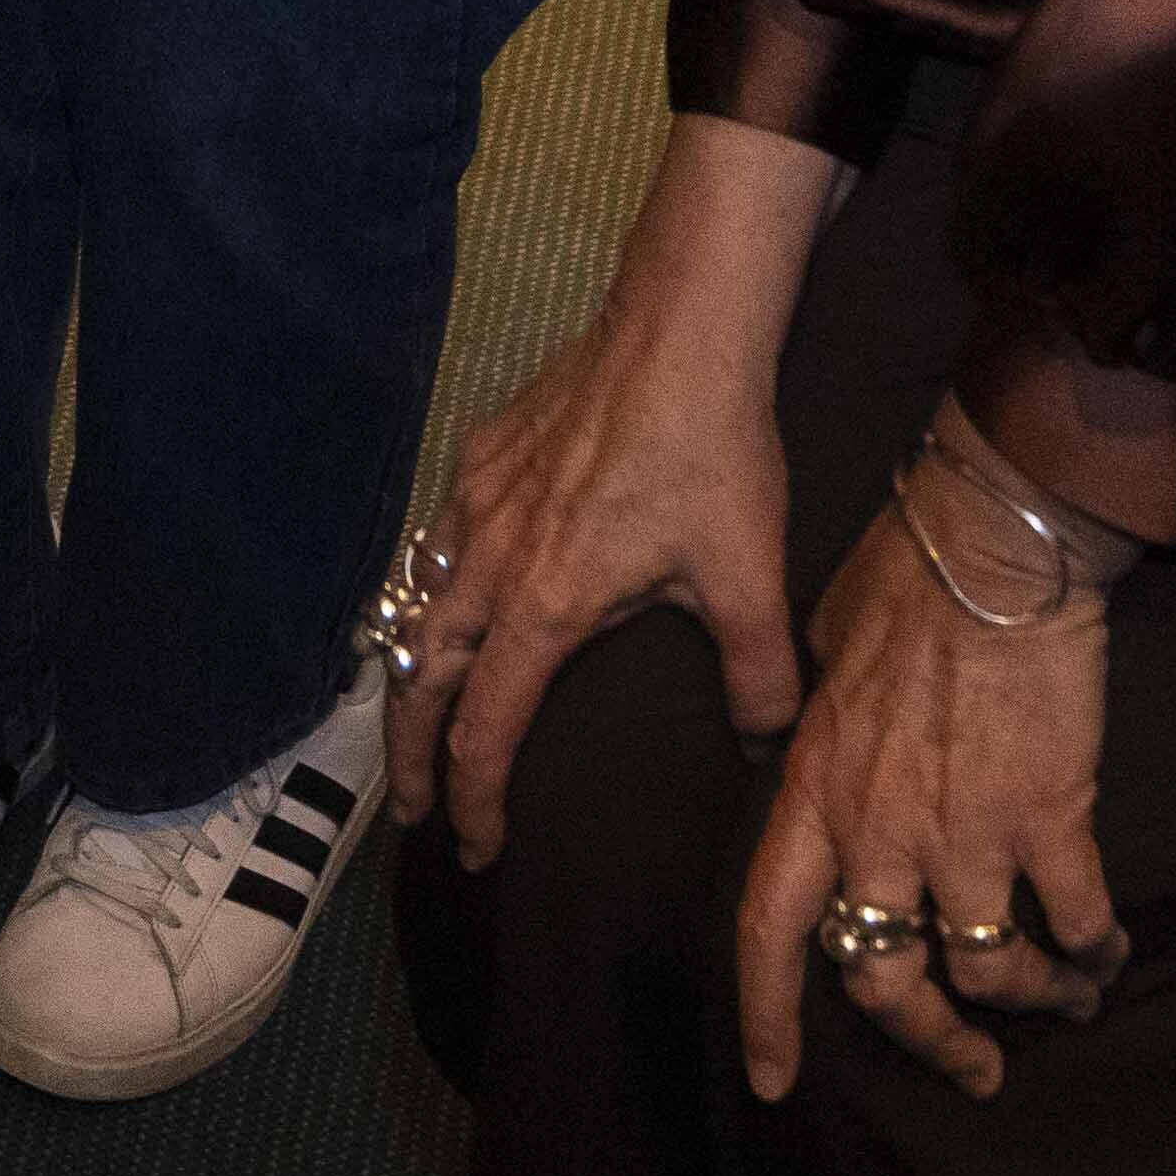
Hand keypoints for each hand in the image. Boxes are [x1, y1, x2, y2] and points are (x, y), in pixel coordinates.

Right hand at [393, 114, 840, 866]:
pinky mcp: (481, 456)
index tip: (474, 845)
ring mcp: (475, 501)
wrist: (680, 330)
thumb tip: (767, 746)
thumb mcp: (750, 577)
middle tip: (413, 810)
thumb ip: (758, 676)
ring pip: (414, 606)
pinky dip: (427, 592)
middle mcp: (488, 559)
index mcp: (543, 604)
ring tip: (418, 718)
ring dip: (411, 675)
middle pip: (419, 677)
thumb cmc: (714, 455)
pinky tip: (452, 595)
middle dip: (408, 755)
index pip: (484, 728)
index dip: (472, 797)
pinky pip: (434, 541)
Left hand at [731, 412, 1137, 1100]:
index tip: (771, 1082)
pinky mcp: (1049, 818)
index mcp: (814, 792)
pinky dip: (1093, 951)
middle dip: (933, 1041)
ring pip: (987, 970)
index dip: (768, 1015)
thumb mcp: (821, 655)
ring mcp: (965, 832)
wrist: (991, 546)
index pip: (769, 929)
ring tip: (1062, 999)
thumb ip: (818, 726)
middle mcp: (879, 832)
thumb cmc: (902, 579)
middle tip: (975, 1067)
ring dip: (1028, 998)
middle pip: (886, 981)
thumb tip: (814, 742)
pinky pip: (1073, 922)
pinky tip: (1106, 950)